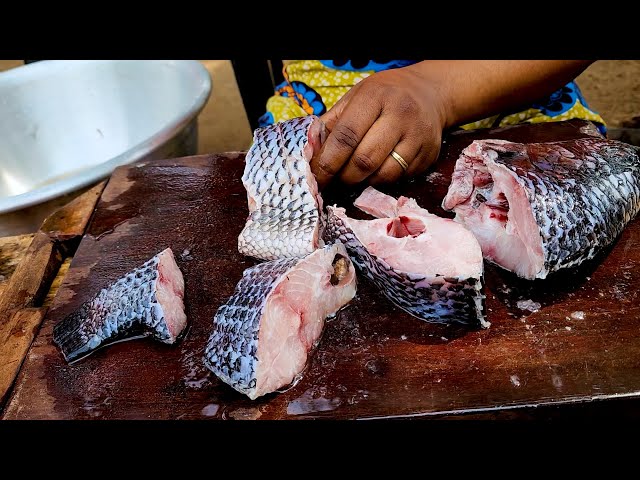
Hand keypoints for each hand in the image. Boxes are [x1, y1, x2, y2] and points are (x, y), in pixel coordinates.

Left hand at [311, 64, 447, 188]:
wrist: (430, 93)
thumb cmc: (385, 96)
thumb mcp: (356, 98)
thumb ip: (332, 124)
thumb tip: (311, 154)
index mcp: (375, 97)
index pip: (346, 136)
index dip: (328, 162)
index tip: (317, 176)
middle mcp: (400, 114)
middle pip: (364, 160)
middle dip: (345, 176)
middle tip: (338, 177)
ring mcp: (418, 135)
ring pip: (384, 174)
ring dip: (365, 181)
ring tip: (358, 174)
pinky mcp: (429, 154)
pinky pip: (400, 178)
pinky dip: (384, 180)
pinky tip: (379, 169)